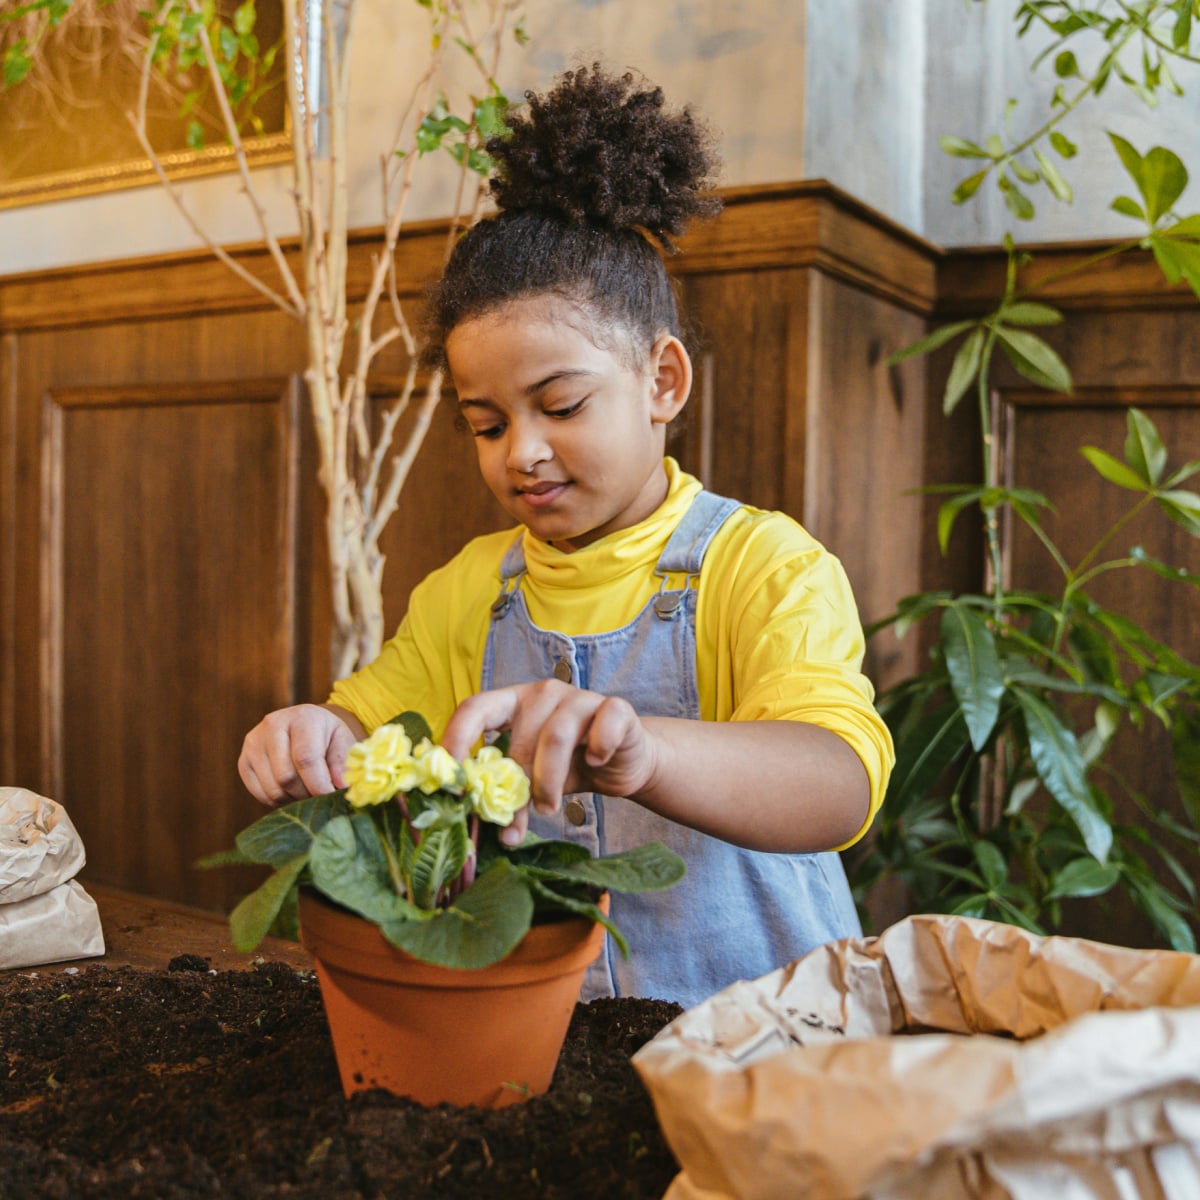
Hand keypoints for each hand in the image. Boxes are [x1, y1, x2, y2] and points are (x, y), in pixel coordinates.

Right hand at [238, 704, 363, 806]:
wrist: (304, 726)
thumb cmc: (327, 736)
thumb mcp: (343, 742)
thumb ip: (342, 764)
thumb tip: (341, 787)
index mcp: (302, 717)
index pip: (306, 758)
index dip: (318, 784)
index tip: (330, 798)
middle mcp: (272, 725)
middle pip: (286, 777)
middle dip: (306, 794)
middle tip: (319, 795)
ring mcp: (254, 743)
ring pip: (273, 789)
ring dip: (293, 799)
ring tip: (307, 791)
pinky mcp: (243, 760)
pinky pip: (260, 794)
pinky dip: (278, 801)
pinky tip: (291, 791)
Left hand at [440, 681, 660, 844]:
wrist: (623, 763)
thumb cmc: (571, 767)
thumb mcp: (533, 778)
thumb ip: (507, 790)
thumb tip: (477, 826)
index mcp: (514, 703)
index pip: (476, 708)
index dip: (458, 737)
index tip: (450, 778)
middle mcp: (544, 693)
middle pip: (519, 737)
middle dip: (515, 787)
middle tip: (516, 823)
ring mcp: (580, 697)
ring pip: (555, 736)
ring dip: (548, 780)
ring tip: (548, 808)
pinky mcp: (616, 708)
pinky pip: (603, 726)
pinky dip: (598, 749)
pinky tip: (595, 762)